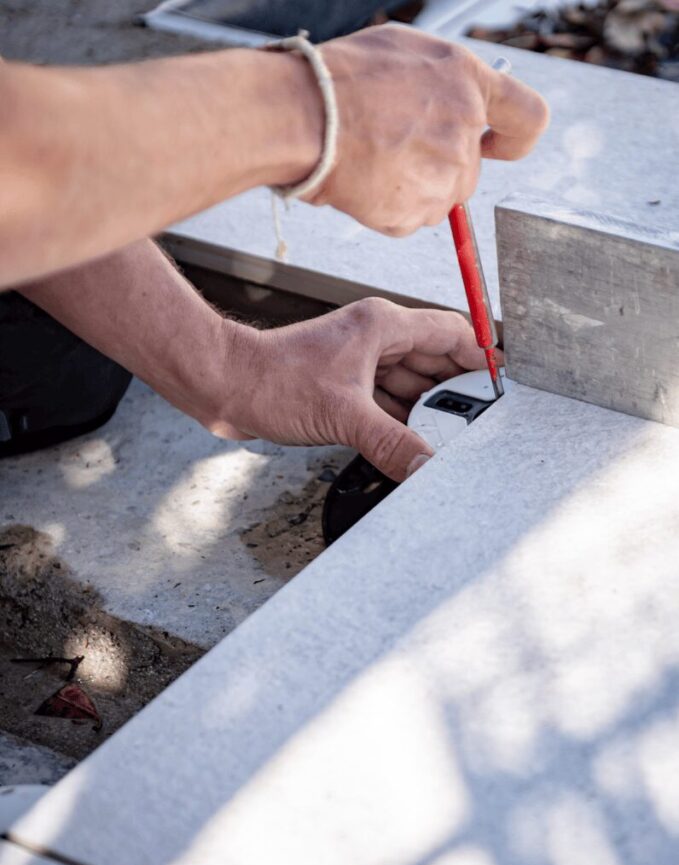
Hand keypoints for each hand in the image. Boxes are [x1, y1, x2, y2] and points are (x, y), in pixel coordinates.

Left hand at [204, 297, 500, 481]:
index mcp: (382, 326)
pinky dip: (402, 421)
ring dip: (428, 410)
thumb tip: (427, 466)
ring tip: (452, 437)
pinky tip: (414, 442)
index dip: (479, 356)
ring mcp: (359, 363)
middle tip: (481, 420)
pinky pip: (386, 402)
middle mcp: (375, 339)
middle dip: (457, 390)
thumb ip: (391, 442)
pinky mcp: (344, 387)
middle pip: (434, 361)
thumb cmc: (274, 380)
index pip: (449, 332)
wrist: (227, 388)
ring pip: (410, 384)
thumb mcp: (343, 415)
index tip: (501, 382)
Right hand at [302, 25, 548, 234]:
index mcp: (468, 83)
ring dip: (411, 189)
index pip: (528, 119)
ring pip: (440, 198)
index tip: (497, 146)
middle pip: (469, 170)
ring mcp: (443, 177)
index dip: (514, 138)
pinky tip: (364, 182)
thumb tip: (449, 106)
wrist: (304, 117)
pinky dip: (389, 209)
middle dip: (438, 167)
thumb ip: (443, 83)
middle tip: (392, 149)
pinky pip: (410, 220)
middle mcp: (464, 131)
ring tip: (372, 162)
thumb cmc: (341, 79)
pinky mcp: (416, 213)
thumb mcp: (405, 53)